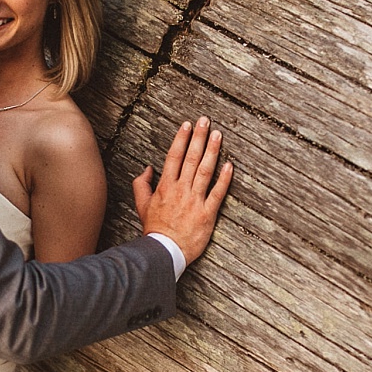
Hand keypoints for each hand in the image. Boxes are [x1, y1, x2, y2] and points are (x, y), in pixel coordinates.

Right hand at [133, 116, 232, 264]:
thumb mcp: (141, 205)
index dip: (181, 139)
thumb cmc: (155, 229)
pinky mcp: (207, 213)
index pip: (174, 157)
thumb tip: (147, 169)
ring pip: (205, 171)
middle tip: (205, 121)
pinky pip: (218, 192)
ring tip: (218, 135)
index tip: (187, 125)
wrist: (164, 251)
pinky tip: (230, 165)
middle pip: (191, 158)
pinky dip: (224, 178)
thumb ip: (141, 185)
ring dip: (212, 151)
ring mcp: (195, 200)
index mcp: (165, 186)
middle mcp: (180, 190)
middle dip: (198, 137)